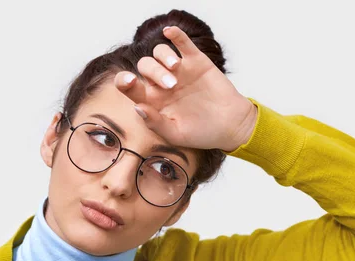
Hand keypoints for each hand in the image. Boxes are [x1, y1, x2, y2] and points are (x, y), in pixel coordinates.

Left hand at [114, 26, 257, 151]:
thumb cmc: (201, 133)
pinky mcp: (196, 61)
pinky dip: (175, 34)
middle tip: (171, 86)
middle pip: (145, 66)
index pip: (130, 86)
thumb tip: (137, 107)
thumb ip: (155, 123)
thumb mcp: (176, 134)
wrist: (230, 125)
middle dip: (154, 72)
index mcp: (152, 101)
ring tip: (176, 68)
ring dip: (164, 57)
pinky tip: (169, 32)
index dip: (124, 81)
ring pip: (160, 52)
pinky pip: (182, 42)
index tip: (130, 81)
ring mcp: (179, 70)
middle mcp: (162, 83)